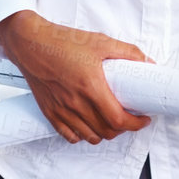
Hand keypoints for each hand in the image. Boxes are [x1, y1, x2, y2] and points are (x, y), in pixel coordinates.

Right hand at [0, 11, 150, 143]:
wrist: (30, 43)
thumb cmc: (62, 41)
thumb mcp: (99, 41)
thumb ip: (127, 52)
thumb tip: (147, 61)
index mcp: (91, 87)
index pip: (118, 119)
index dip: (135, 124)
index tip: (143, 119)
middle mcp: (75, 103)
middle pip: (106, 131)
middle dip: (123, 129)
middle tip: (129, 119)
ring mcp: (61, 110)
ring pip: (89, 136)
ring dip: (105, 133)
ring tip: (110, 122)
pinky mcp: (49, 112)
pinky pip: (69, 135)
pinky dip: (82, 135)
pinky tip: (88, 125)